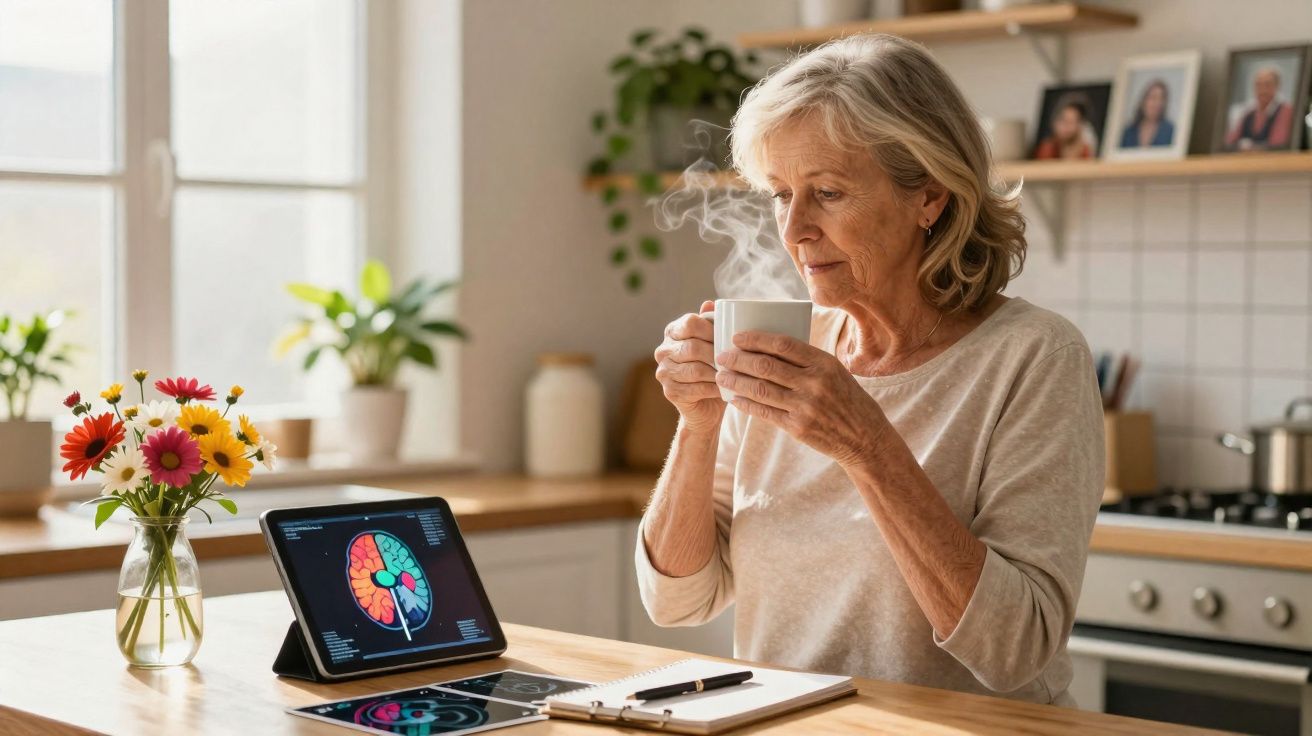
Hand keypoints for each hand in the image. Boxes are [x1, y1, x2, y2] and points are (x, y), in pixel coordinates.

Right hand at [654, 300, 724, 433]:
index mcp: (673, 331)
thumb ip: (712, 323)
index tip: (730, 338)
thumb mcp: (714, 342)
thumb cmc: (713, 367)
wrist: (706, 403)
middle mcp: (663, 350)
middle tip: (737, 360)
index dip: (711, 330)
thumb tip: (710, 303)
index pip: (690, 323)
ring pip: (695, 370)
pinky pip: (695, 389)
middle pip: (693, 348)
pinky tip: (724, 389)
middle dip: (717, 354)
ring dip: (717, 373)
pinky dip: (713, 389)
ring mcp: (664, 371)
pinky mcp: (669, 391)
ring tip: (733, 374)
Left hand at [716, 330, 890, 467]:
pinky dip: (746, 404)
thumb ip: (807, 361)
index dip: (756, 339)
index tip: (737, 337)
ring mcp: (805, 406)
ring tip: (721, 376)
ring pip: (760, 389)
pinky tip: (734, 398)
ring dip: (736, 381)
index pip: (783, 344)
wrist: (864, 437)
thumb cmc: (847, 399)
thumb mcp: (835, 372)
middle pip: (766, 366)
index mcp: (824, 363)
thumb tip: (769, 346)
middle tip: (721, 356)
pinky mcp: (798, 427)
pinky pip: (765, 413)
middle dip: (738, 359)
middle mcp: (815, 383)